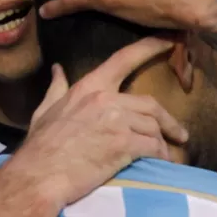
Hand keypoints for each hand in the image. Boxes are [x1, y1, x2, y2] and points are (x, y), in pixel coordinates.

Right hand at [17, 37, 188, 205]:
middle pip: (150, 103)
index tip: (170, 41)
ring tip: (167, 154)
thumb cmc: (40, 147)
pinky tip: (160, 164)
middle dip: (168, 120)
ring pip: (154, 126)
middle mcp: (105, 99)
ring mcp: (116, 121)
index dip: (150, 47)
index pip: (124, 59)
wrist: (38, 176)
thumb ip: (57, 89)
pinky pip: (153, 147)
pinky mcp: (123, 145)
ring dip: (163, 142)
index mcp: (88, 87)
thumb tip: (58, 70)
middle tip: (178, 133)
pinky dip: (160, 155)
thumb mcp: (44, 111)